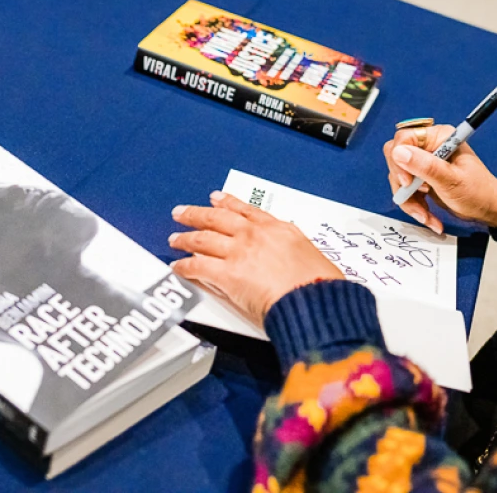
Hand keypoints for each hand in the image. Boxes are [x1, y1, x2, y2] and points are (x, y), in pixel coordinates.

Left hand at [169, 192, 343, 324]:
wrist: (314, 299)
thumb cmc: (320, 284)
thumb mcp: (309, 255)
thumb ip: (291, 252)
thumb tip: (286, 260)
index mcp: (278, 228)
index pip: (247, 210)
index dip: (228, 202)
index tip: (217, 197)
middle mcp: (255, 235)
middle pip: (218, 218)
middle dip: (197, 214)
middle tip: (183, 212)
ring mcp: (239, 252)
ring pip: (203, 239)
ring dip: (186, 238)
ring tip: (175, 238)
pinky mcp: (228, 274)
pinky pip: (198, 267)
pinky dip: (185, 266)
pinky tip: (178, 267)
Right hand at [384, 124, 496, 233]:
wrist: (489, 209)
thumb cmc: (478, 192)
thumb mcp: (451, 180)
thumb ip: (425, 166)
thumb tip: (399, 152)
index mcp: (439, 137)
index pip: (404, 139)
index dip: (399, 159)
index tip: (407, 181)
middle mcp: (429, 147)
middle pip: (396, 158)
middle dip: (403, 183)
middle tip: (416, 196)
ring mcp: (425, 163)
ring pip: (399, 178)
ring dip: (409, 200)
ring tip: (426, 215)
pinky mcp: (422, 179)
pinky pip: (406, 190)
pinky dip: (414, 206)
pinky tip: (429, 217)